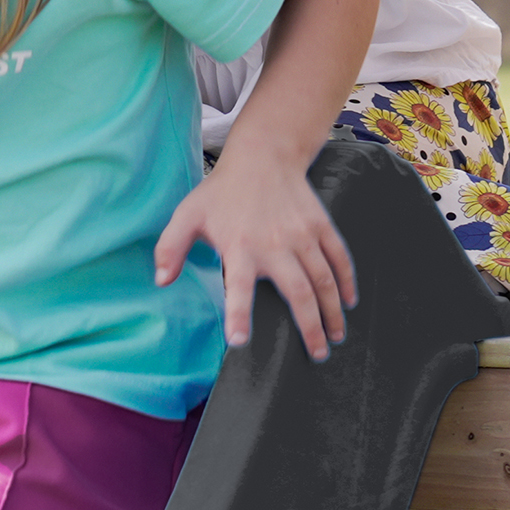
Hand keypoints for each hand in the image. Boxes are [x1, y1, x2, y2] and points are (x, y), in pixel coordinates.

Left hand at [155, 147, 356, 359]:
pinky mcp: (320, 225)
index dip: (238, 314)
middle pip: (298, 293)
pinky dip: (346, 281)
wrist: (263, 154)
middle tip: (317, 354)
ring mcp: (302, 235)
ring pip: (323, 280)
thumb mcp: (188, 215)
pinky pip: (338, 258)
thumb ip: (170, 247)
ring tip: (335, 338)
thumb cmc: (222, 190)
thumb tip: (161, 281)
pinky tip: (348, 302)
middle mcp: (275, 244)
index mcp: (240, 246)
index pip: (238, 287)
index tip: (240, 341)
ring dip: (332, 312)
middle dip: (310, 327)